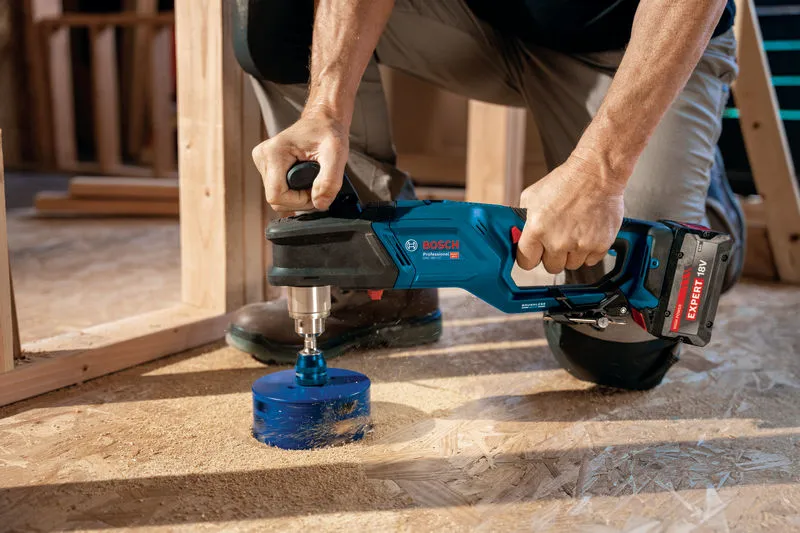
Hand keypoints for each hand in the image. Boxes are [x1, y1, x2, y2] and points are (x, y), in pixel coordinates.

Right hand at [252, 109, 348, 211]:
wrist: (323, 121)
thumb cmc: (328, 132)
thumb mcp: (336, 153)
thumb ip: (330, 180)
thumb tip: (320, 204)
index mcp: (273, 153)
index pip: (277, 195)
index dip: (299, 201)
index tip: (317, 190)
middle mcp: (262, 157)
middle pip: (276, 199)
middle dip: (300, 200)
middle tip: (317, 185)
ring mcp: (261, 162)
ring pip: (277, 197)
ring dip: (297, 197)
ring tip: (313, 180)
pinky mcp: (266, 167)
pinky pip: (278, 192)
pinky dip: (293, 193)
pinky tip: (304, 180)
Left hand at [517, 155, 624, 273]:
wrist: (596, 173)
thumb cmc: (565, 182)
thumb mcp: (531, 196)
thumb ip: (523, 220)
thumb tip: (519, 235)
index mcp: (536, 229)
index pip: (526, 262)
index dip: (530, 257)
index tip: (535, 253)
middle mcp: (557, 241)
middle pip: (551, 267)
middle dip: (553, 255)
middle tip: (559, 238)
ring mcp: (580, 245)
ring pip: (572, 265)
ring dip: (572, 254)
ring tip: (575, 232)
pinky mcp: (600, 245)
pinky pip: (591, 261)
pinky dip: (589, 250)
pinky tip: (587, 233)